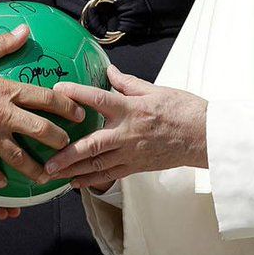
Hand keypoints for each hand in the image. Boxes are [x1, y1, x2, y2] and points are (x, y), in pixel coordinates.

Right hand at [0, 24, 84, 188]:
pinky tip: (4, 182)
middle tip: (69, 147)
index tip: (80, 113)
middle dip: (60, 141)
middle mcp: (2, 115)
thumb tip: (24, 30)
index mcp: (5, 91)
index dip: (68, 106)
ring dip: (36, 169)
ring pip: (20, 157)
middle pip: (42, 131)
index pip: (47, 98)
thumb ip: (2, 45)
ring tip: (46, 176)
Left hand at [43, 65, 207, 188]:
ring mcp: (132, 153)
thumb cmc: (184, 110)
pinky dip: (92, 180)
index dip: (76, 94)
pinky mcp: (137, 166)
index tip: (57, 91)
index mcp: (131, 109)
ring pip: (97, 165)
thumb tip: (109, 72)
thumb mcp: (156, 90)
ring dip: (73, 170)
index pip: (98, 99)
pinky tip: (76, 182)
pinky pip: (110, 175)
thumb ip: (128, 83)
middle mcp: (127, 133)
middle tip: (47, 161)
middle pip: (91, 145)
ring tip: (53, 175)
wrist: (206, 137)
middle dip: (67, 154)